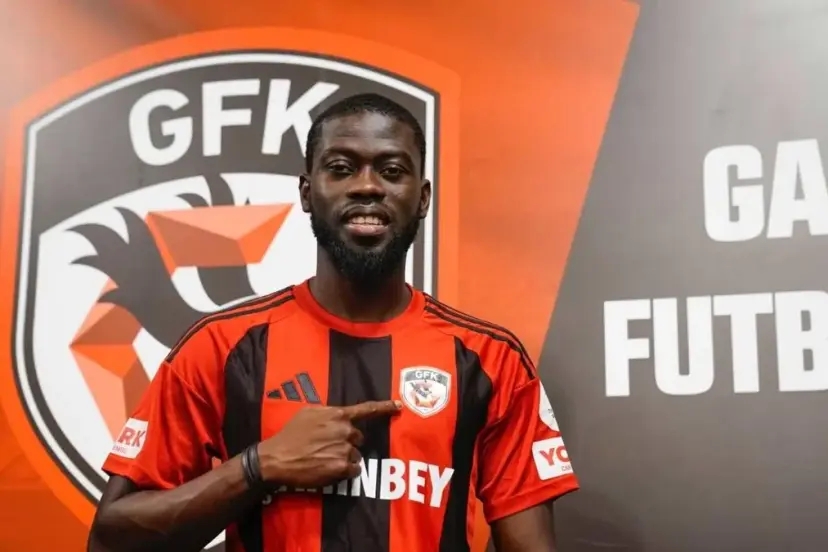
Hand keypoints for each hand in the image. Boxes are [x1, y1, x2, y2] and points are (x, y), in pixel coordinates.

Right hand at [258, 400, 401, 488]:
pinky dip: (345, 471)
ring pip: (356, 455)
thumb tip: (338, 416)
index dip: (384, 407)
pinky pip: (354, 470)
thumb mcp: (308, 413)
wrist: (277, 458)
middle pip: (359, 438)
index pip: (366, 409)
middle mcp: (344, 430)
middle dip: (347, 442)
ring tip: (324, 459)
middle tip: (328, 447)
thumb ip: (328, 413)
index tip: (399, 406)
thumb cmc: (290, 434)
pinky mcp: (341, 467)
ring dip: (345, 458)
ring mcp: (344, 449)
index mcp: (338, 415)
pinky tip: (329, 469)